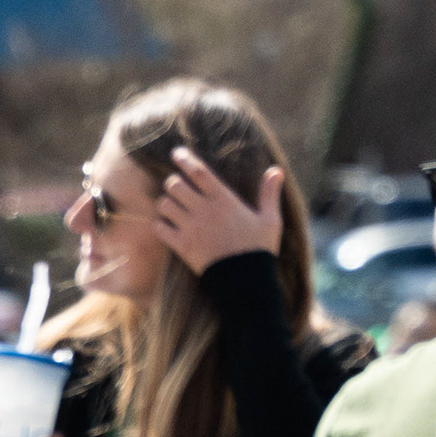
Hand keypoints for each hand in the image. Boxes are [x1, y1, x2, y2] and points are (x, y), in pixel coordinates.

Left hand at [154, 157, 283, 271]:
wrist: (246, 282)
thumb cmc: (259, 249)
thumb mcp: (270, 220)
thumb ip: (269, 193)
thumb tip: (276, 170)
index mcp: (225, 200)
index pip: (199, 171)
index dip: (185, 159)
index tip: (177, 153)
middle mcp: (205, 211)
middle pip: (175, 185)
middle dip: (172, 183)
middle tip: (177, 187)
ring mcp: (192, 229)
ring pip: (164, 205)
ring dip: (165, 203)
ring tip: (172, 207)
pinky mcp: (183, 247)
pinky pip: (160, 228)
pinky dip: (159, 225)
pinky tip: (166, 226)